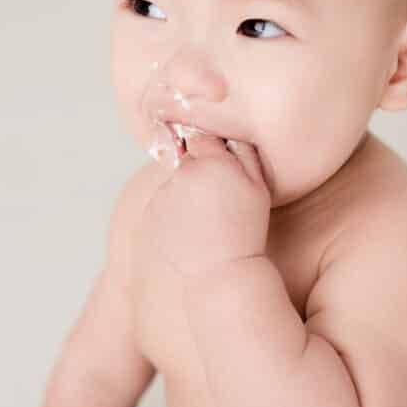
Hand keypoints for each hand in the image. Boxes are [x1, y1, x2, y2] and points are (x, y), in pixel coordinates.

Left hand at [143, 124, 271, 280]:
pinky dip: (171, 213)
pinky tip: (189, 231)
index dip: (211, 152)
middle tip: (215, 199)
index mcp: (210, 162)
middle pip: (185, 160)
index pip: (201, 137)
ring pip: (173, 184)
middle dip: (197, 172)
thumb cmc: (244, 232)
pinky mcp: (149, 214)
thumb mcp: (257, 188)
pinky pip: (161, 205)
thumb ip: (243, 153)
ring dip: (184, 193)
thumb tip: (229, 134)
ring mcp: (162, 194)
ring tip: (203, 220)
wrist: (218, 273)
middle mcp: (181, 174)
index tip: (220, 168)